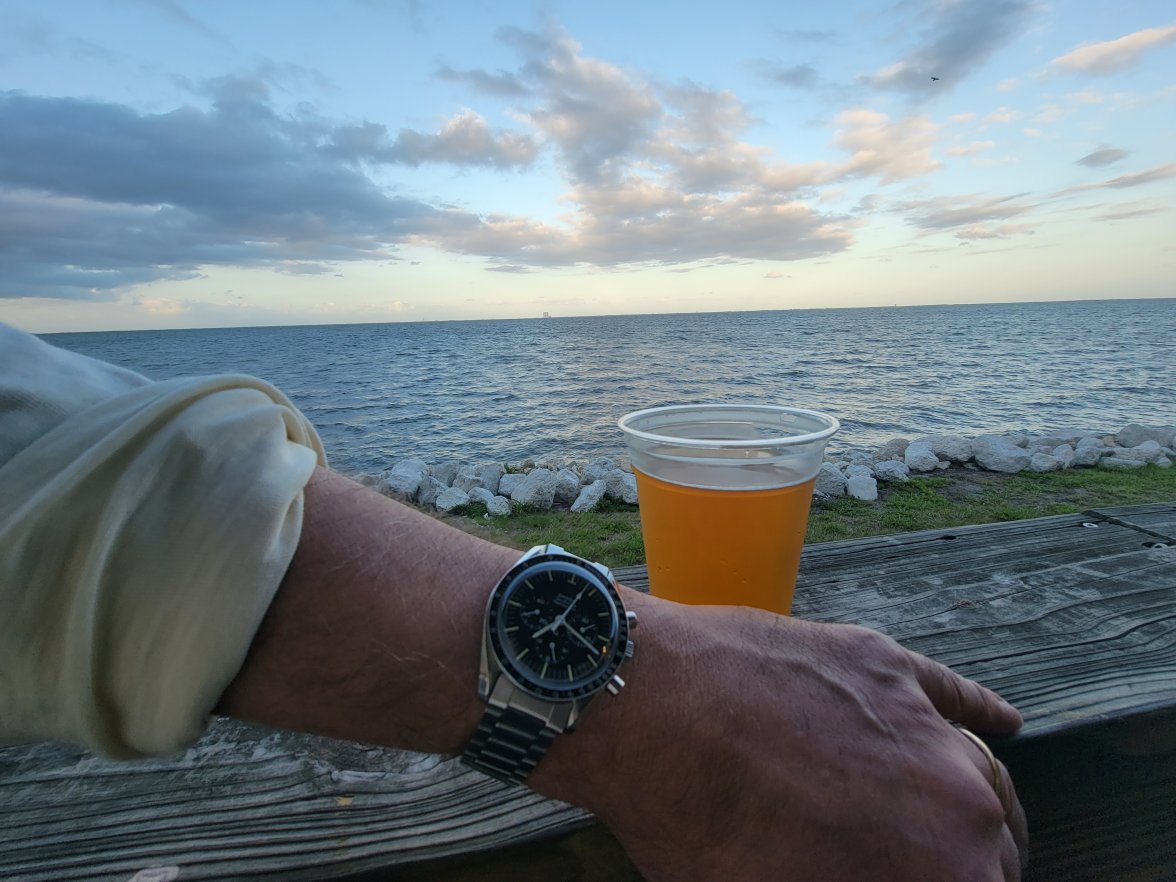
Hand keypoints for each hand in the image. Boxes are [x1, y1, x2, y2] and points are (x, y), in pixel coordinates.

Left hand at [532, 597, 1027, 881]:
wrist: (649, 709)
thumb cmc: (698, 830)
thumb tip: (851, 871)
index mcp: (944, 874)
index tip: (894, 876)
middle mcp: (958, 798)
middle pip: (990, 847)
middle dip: (959, 865)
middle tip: (911, 864)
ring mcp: (921, 722)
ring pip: (977, 773)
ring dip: (973, 805)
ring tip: (964, 826)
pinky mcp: (882, 663)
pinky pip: (951, 693)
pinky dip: (979, 712)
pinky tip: (1005, 723)